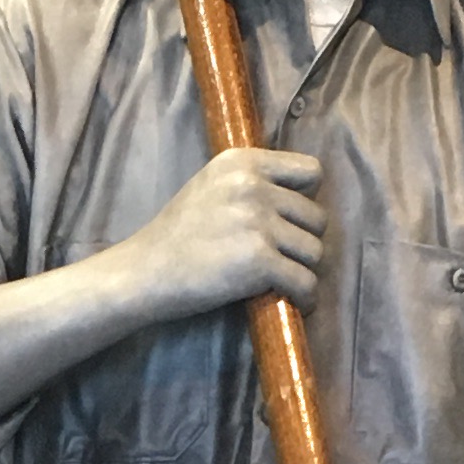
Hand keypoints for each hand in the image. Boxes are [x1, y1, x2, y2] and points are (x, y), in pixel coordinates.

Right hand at [124, 145, 324, 324]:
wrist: (146, 271)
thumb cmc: (177, 234)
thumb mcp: (211, 185)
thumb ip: (251, 182)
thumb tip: (299, 198)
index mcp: (244, 161)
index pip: (311, 171)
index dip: (307, 199)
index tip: (290, 220)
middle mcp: (254, 186)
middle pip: (317, 217)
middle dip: (304, 241)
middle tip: (284, 258)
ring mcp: (258, 223)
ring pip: (315, 251)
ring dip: (304, 270)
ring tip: (285, 282)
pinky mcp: (260, 261)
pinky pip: (305, 282)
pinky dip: (304, 297)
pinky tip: (293, 302)